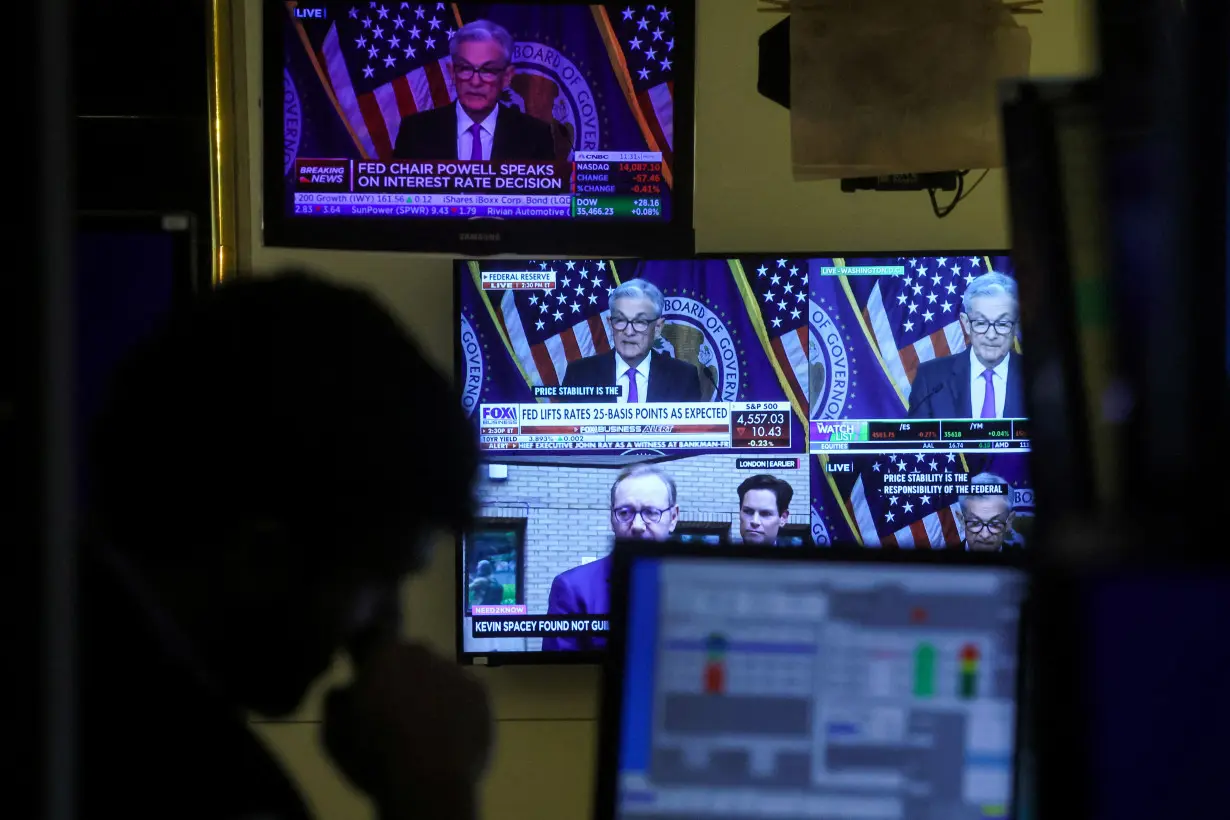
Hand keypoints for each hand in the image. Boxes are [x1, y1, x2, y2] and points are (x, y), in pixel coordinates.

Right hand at [321, 642, 491, 819]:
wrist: (429, 784)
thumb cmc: (375, 757)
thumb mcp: (334, 735)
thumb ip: (337, 702)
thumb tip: (346, 688)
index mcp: (384, 655)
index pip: (374, 640)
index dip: (371, 659)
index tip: (367, 679)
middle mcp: (423, 653)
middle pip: (411, 658)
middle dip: (403, 676)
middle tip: (396, 711)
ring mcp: (457, 671)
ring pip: (440, 676)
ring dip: (432, 692)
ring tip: (426, 728)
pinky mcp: (482, 693)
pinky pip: (464, 694)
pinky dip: (458, 708)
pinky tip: (449, 734)